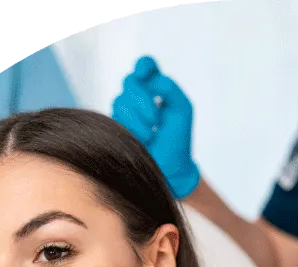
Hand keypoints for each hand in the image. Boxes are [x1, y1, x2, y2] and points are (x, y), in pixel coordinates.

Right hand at [112, 56, 199, 199]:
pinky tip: (144, 139)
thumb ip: (169, 88)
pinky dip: (133, 127)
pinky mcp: (117, 127)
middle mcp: (139, 98)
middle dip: (142, 99)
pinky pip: (116, 117)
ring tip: (152, 135)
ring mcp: (125, 113)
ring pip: (120, 100)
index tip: (145, 73)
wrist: (170, 169)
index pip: (146, 67)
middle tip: (156, 119)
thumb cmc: (178, 140)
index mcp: (156, 89)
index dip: (143, 66)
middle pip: (129, 82)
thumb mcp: (182, 109)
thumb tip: (149, 80)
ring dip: (138, 118)